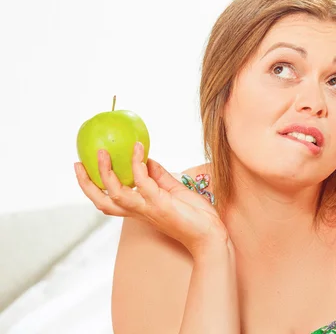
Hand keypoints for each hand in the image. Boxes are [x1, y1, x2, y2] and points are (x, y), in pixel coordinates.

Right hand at [74, 142, 227, 255]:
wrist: (210, 234)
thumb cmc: (194, 216)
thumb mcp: (173, 191)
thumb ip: (158, 176)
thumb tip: (146, 159)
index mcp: (139, 210)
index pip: (109, 201)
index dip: (93, 188)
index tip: (84, 170)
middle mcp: (138, 211)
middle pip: (102, 202)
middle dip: (86, 184)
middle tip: (79, 163)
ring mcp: (147, 207)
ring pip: (115, 192)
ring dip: (105, 171)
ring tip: (102, 151)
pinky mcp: (159, 202)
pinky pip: (142, 180)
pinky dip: (138, 163)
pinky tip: (139, 149)